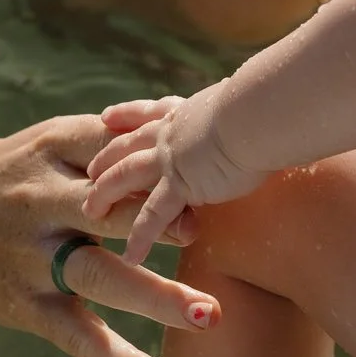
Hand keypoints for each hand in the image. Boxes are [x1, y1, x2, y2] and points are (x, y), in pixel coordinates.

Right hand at [0, 114, 220, 356]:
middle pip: (105, 210)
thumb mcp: (38, 146)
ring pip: (100, 277)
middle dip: (154, 220)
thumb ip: (101, 137)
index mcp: (47, 152)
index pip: (108, 147)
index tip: (199, 164)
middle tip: (202, 232)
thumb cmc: (0, 182)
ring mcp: (32, 259)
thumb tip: (176, 110)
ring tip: (208, 315)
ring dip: (156, 297)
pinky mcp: (27, 307)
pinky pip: (81, 337)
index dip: (152, 157)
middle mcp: (38, 204)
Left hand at [83, 94, 270, 262]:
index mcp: (188, 111)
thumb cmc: (265, 102)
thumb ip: (246, 109)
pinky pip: (152, 215)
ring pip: (126, 176)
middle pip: (128, 145)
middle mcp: (172, 131)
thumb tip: (262, 108)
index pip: (150, 112)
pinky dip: (140, 236)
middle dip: (106, 158)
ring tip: (90, 211)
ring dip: (105, 193)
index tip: (107, 117)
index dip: (127, 115)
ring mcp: (170, 158)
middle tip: (89, 170)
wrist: (258, 112)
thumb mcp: (249, 100)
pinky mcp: (180, 184)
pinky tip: (130, 255)